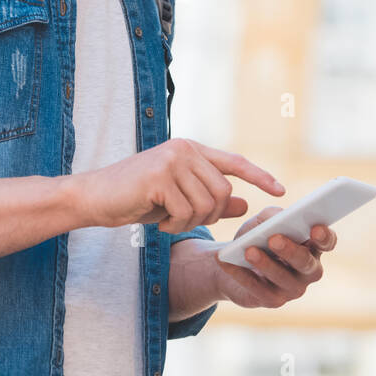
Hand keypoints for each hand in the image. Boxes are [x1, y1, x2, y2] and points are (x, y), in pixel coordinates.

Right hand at [71, 138, 284, 233]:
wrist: (94, 197)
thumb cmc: (135, 198)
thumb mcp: (177, 200)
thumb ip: (211, 201)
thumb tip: (246, 205)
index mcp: (192, 150)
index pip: (235, 162)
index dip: (260, 177)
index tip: (281, 191)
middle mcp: (185, 149)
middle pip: (223, 192)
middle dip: (209, 217)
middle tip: (182, 222)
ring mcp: (172, 160)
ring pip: (207, 204)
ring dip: (189, 223)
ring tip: (168, 221)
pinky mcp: (159, 176)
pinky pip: (185, 212)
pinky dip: (175, 226)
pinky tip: (158, 222)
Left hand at [213, 207, 335, 308]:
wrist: (234, 261)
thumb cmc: (257, 237)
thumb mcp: (262, 222)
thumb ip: (272, 216)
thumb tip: (276, 218)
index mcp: (312, 247)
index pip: (326, 243)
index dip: (324, 237)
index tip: (315, 228)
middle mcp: (308, 270)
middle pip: (306, 263)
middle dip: (290, 251)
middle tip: (274, 239)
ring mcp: (293, 288)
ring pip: (283, 278)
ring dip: (265, 264)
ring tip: (248, 251)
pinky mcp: (273, 300)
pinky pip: (257, 289)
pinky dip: (241, 274)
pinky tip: (227, 262)